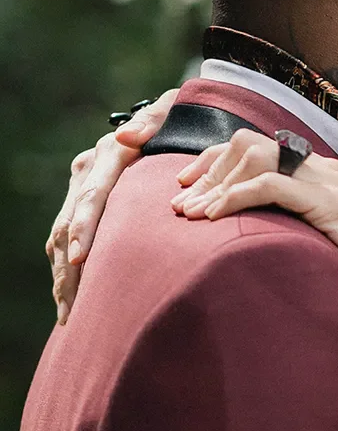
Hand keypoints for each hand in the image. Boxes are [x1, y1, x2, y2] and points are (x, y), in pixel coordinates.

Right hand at [47, 90, 175, 321]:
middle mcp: (88, 170)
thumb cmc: (183, 122)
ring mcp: (82, 187)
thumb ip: (157, 121)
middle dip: (67, 267)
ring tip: (68, 314)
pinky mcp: (84, 203)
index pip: (91, 196)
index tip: (80, 259)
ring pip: (61, 237)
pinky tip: (72, 302)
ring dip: (63, 276)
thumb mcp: (176, 116)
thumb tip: (128, 135)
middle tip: (70, 305)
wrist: (174, 119)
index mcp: (109, 154)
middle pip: (68, 223)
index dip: (82, 227)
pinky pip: (67, 241)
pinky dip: (68, 271)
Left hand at [171, 132, 337, 337]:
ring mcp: (329, 184)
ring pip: (253, 156)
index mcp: (328, 178)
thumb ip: (311, 240)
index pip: (261, 149)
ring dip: (213, 184)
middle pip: (248, 143)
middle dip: (206, 168)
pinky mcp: (329, 205)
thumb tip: (278, 255)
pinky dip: (233, 197)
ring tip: (188, 214)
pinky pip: (269, 185)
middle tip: (178, 201)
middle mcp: (326, 171)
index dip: (218, 164)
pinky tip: (212, 218)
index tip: (190, 191)